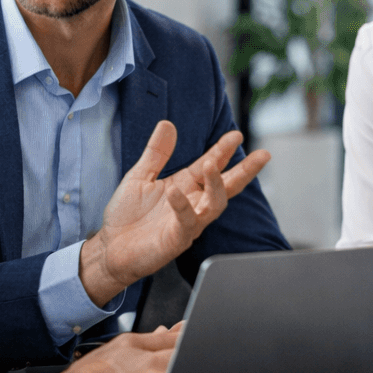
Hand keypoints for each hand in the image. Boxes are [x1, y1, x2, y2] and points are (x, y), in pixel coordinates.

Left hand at [79, 122, 270, 303]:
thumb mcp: (140, 176)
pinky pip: (187, 221)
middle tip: (263, 156)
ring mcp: (188, 222)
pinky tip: (176, 192)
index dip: (223, 150)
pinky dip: (183, 205)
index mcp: (186, 186)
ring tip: (212, 164)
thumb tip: (167, 124)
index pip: (211, 165)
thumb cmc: (127, 216)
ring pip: (215, 204)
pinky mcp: (177, 239)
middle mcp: (193, 203)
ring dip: (216, 184)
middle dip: (246, 171)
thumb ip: (156, 152)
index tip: (235, 135)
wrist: (110, 248)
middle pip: (227, 186)